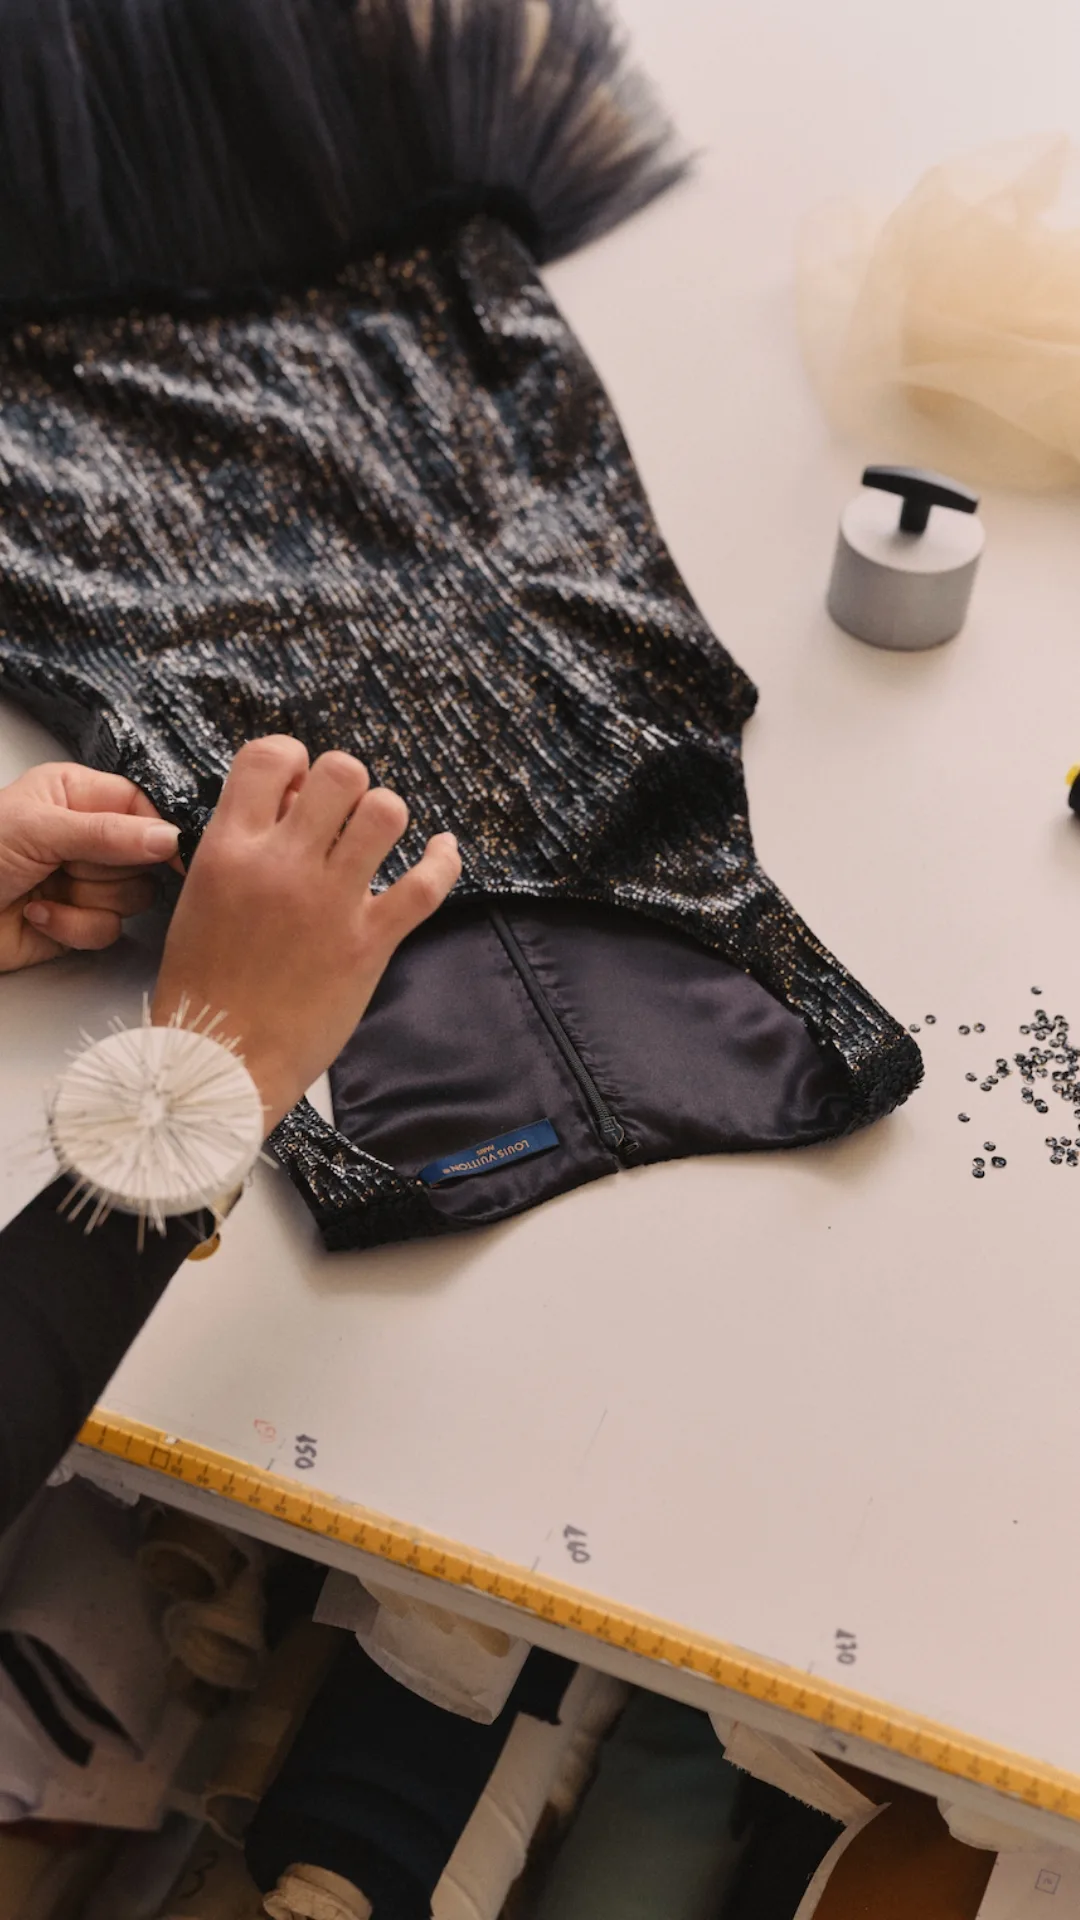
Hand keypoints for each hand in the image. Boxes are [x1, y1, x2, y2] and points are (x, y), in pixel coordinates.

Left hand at [0, 764, 179, 972]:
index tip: (173, 854)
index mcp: (75, 795)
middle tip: (69, 867)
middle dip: (108, 870)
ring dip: (88, 901)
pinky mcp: (79, 921)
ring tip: (48, 890)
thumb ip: (109, 834)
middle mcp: (86, 836)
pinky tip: (39, 915)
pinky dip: (72, 927)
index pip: (141, 806)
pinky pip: (108, 930)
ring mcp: (84, 881)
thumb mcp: (39, 830)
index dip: (160, 831)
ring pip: (133, 898)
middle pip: (145, 857)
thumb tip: (169, 837)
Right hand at [151, 737, 460, 1133]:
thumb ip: (242, 844)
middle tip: (342, 814)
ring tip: (378, 837)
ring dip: (387, 817)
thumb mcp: (202, 894)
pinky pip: (427, 884)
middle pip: (341, 772)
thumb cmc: (205, 984)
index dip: (293, 758)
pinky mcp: (368, 942)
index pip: (269, 756)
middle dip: (347, 784)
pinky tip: (442, 851)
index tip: (299, 785)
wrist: (219, 1059)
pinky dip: (444, 860)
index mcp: (230, 849)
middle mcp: (282, 866)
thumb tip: (288, 799)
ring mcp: (329, 903)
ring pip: (386, 813)